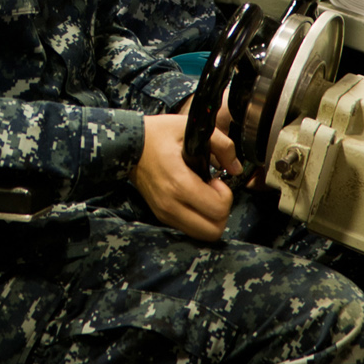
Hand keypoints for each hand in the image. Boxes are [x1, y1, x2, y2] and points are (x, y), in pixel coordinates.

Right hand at [134, 112, 234, 240]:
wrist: (126, 146)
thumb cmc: (157, 135)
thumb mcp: (189, 129)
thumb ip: (221, 145)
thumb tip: (236, 167)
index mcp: (178, 183)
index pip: (217, 209)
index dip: (226, 195)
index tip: (216, 179)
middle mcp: (170, 204)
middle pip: (213, 230)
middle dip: (221, 211)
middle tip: (213, 191)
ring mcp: (164, 213)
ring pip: (202, 235)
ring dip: (210, 218)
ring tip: (204, 196)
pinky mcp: (160, 215)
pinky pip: (189, 229)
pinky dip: (198, 219)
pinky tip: (193, 199)